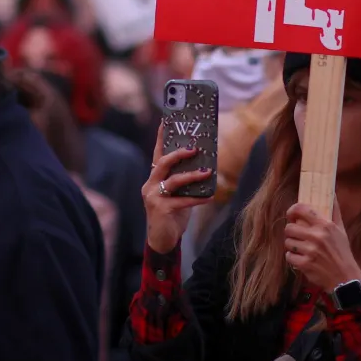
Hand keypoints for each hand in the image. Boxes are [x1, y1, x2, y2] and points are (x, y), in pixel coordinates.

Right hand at [141, 136, 211, 253]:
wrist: (162, 240)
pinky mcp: (161, 210)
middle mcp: (150, 185)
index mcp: (154, 178)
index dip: (160, 137)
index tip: (166, 121)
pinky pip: (183, 201)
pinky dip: (198, 198)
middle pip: (163, 163)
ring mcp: (154, 197)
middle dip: (178, 153)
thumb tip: (205, 166)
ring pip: (173, 180)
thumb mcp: (177, 194)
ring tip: (207, 172)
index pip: (157, 153)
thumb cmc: (172, 214)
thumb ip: (184, 181)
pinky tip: (210, 196)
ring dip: (192, 176)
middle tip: (195, 148)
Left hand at [284, 203, 360, 292]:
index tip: (291, 215)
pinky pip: (289, 256)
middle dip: (291, 232)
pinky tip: (301, 259)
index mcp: (325, 225)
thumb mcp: (341, 230)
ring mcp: (310, 251)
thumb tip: (333, 193)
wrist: (345, 278)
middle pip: (289, 228)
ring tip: (301, 248)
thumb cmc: (342, 252)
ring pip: (288, 242)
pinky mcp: (305, 264)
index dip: (292, 210)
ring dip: (292, 246)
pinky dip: (293, 258)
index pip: (301, 209)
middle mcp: (317, 236)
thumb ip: (335, 211)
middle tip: (297, 236)